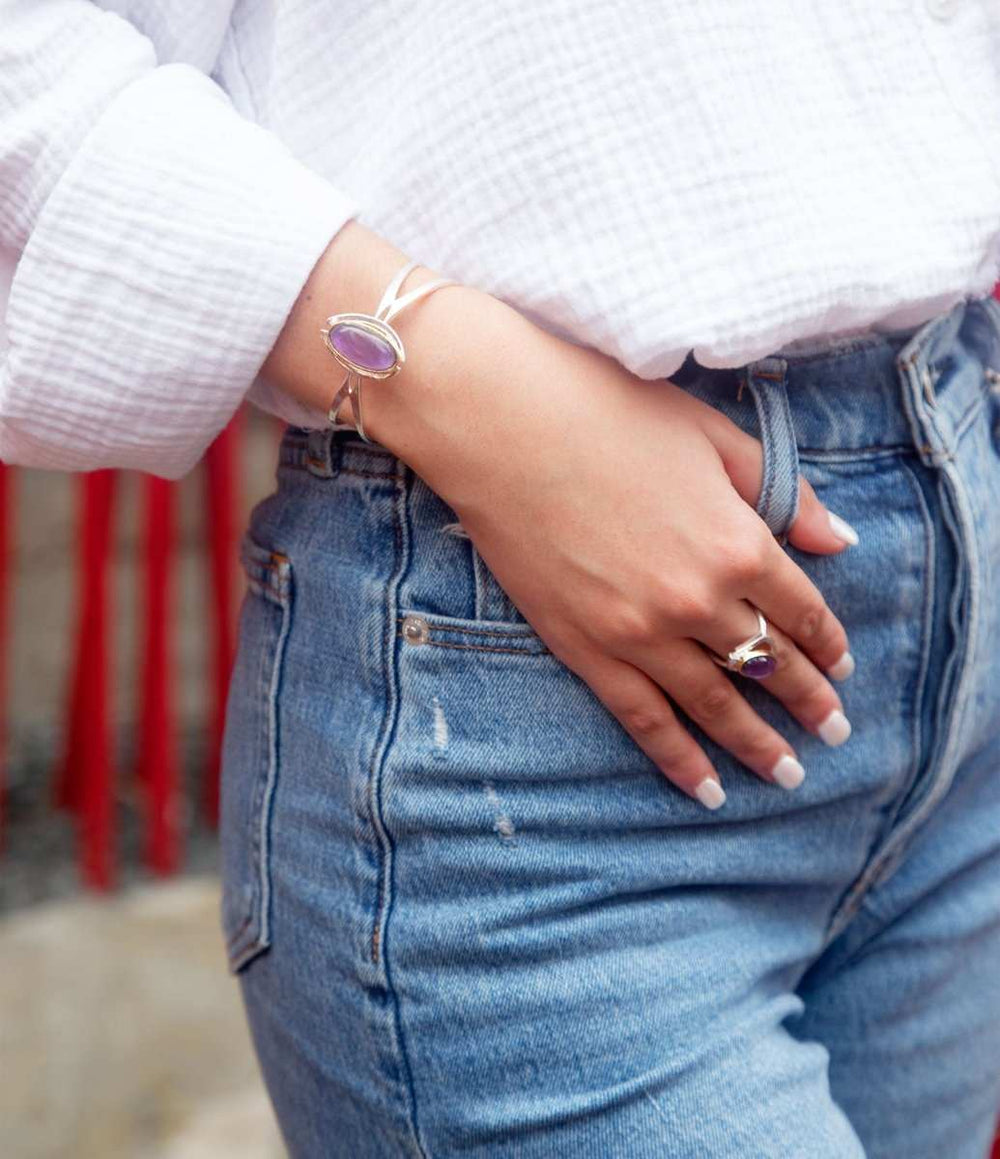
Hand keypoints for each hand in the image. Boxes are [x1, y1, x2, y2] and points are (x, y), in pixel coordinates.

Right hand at [263, 222, 854, 809]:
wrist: (500, 423)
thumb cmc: (606, 410)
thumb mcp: (711, 435)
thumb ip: (782, 493)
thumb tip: (840, 541)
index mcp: (737, 541)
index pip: (801, 611)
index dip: (828, 642)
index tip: (842, 666)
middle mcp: (697, 600)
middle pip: (768, 664)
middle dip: (808, 700)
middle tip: (835, 732)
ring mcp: (639, 632)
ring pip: (714, 704)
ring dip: (758, 743)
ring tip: (789, 773)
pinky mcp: (585, 649)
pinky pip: (642, 719)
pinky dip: (677, 759)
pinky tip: (705, 788)